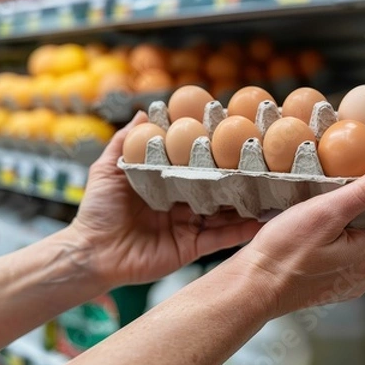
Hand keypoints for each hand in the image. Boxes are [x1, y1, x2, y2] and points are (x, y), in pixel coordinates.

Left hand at [72, 112, 262, 288]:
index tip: (235, 136)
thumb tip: (145, 112)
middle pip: (216, 187)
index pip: (196, 164)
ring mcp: (190, 225)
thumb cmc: (98, 210)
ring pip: (225, 212)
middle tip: (263, 162)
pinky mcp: (193, 247)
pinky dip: (242, 231)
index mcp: (168, 183)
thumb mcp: (108, 170)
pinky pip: (221, 238)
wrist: (92, 252)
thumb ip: (126, 142)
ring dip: (247, 203)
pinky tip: (262, 220)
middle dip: (238, 176)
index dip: (214, 152)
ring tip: (272, 189)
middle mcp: (184, 202)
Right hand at [228, 157, 364, 317]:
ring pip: (360, 240)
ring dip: (346, 223)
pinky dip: (332, 239)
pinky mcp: (331, 284)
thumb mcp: (327, 211)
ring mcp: (350, 282)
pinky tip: (311, 233)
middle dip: (362, 207)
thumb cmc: (285, 253)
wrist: (254, 286)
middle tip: (335, 195)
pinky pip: (343, 254)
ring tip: (320, 213)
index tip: (362, 182)